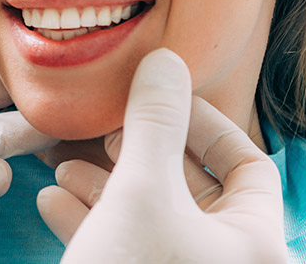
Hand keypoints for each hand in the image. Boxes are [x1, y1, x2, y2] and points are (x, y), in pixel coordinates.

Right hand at [37, 48, 285, 263]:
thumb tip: (163, 62)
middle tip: (102, 130)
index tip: (154, 98)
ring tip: (63, 162)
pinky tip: (52, 198)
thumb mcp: (139, 192)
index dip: (201, 122)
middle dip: (137, 152)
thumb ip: (153, 123)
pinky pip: (124, 247)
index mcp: (253, 245)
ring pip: (150, 219)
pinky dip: (91, 220)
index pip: (247, 165)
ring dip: (104, 185)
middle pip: (191, 189)